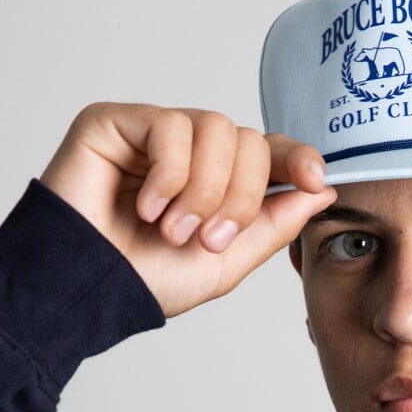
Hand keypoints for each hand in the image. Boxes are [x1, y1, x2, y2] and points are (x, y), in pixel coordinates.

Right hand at [39, 102, 338, 318]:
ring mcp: (152, 132)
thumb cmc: (144, 279)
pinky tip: (146, 206)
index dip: (297, 158)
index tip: (313, 180)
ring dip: (203, 190)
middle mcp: (187, 151)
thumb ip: (274, 224)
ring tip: (171, 228)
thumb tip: (323, 189)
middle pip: (248, 141)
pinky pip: (172, 126)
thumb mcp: (226, 261)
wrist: (88, 290)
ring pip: (217, 129)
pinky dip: (169, 176)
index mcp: (216, 180)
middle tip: (205, 238)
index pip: (268, 150)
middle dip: (239, 197)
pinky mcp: (116, 121)